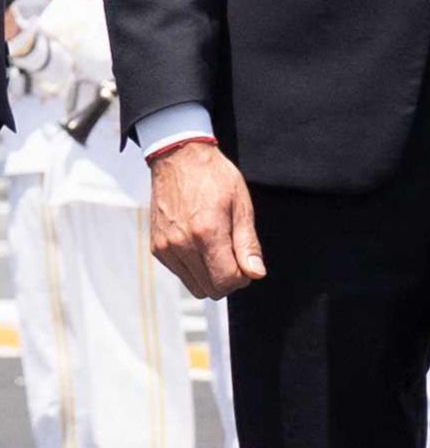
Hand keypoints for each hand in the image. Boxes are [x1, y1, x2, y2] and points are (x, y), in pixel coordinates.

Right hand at [147, 140, 265, 299]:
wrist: (178, 158)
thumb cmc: (214, 178)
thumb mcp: (241, 206)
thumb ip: (248, 244)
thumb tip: (255, 274)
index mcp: (206, 233)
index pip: (227, 281)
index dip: (243, 278)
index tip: (247, 264)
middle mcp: (182, 244)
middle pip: (211, 288)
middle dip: (228, 279)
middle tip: (235, 256)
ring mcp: (165, 247)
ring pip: (194, 285)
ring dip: (210, 276)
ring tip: (218, 249)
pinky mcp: (156, 247)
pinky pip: (180, 273)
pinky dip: (194, 268)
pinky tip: (201, 246)